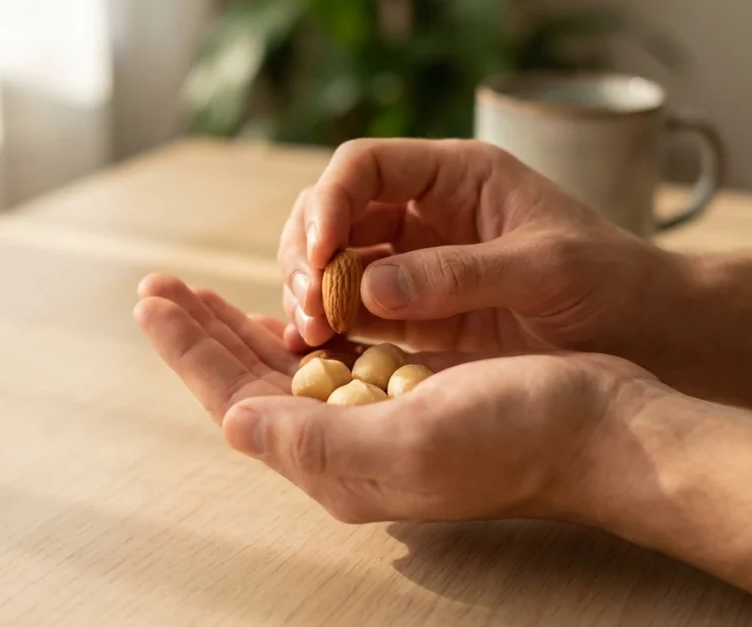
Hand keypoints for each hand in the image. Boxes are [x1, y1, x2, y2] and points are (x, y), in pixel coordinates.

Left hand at [134, 274, 668, 525]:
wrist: (600, 428)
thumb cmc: (521, 433)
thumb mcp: (416, 442)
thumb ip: (316, 442)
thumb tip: (230, 424)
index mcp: (339, 464)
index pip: (238, 402)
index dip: (190, 352)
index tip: (152, 301)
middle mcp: (349, 447)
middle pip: (252, 383)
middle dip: (202, 333)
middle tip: (159, 286)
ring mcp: (378, 419)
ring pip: (286, 369)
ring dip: (241, 326)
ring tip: (201, 292)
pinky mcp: (408, 392)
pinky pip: (334, 358)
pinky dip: (300, 325)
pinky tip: (286, 304)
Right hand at [277, 138, 686, 354]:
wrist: (648, 335)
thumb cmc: (611, 282)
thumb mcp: (545, 269)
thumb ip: (460, 274)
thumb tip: (369, 287)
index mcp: (458, 175)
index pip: (366, 166)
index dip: (331, 201)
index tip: (322, 252)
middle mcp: (429, 211)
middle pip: (337, 212)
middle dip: (310, 251)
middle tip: (308, 306)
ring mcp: (420, 262)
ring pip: (338, 263)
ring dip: (313, 292)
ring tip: (309, 333)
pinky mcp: (421, 312)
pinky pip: (360, 310)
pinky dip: (334, 327)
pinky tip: (320, 351)